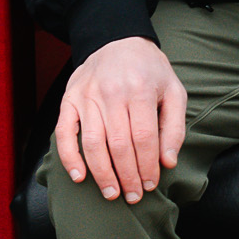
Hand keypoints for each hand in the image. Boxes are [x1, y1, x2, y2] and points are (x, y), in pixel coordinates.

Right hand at [55, 36, 186, 203]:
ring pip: (93, 143)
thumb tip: (167, 161)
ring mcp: (87, 97)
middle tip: (133, 196)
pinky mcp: (68, 100)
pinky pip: (65, 133)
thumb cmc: (150, 70)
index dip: (147, 165)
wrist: (117, 41)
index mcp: (140, 89)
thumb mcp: (173, 90)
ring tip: (112, 193)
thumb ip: (173, 126)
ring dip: (102, 173)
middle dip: (127, 175)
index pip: (144, 137)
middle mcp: (111, 93)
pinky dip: (70, 157)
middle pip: (119, 144)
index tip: (151, 184)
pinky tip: (80, 177)